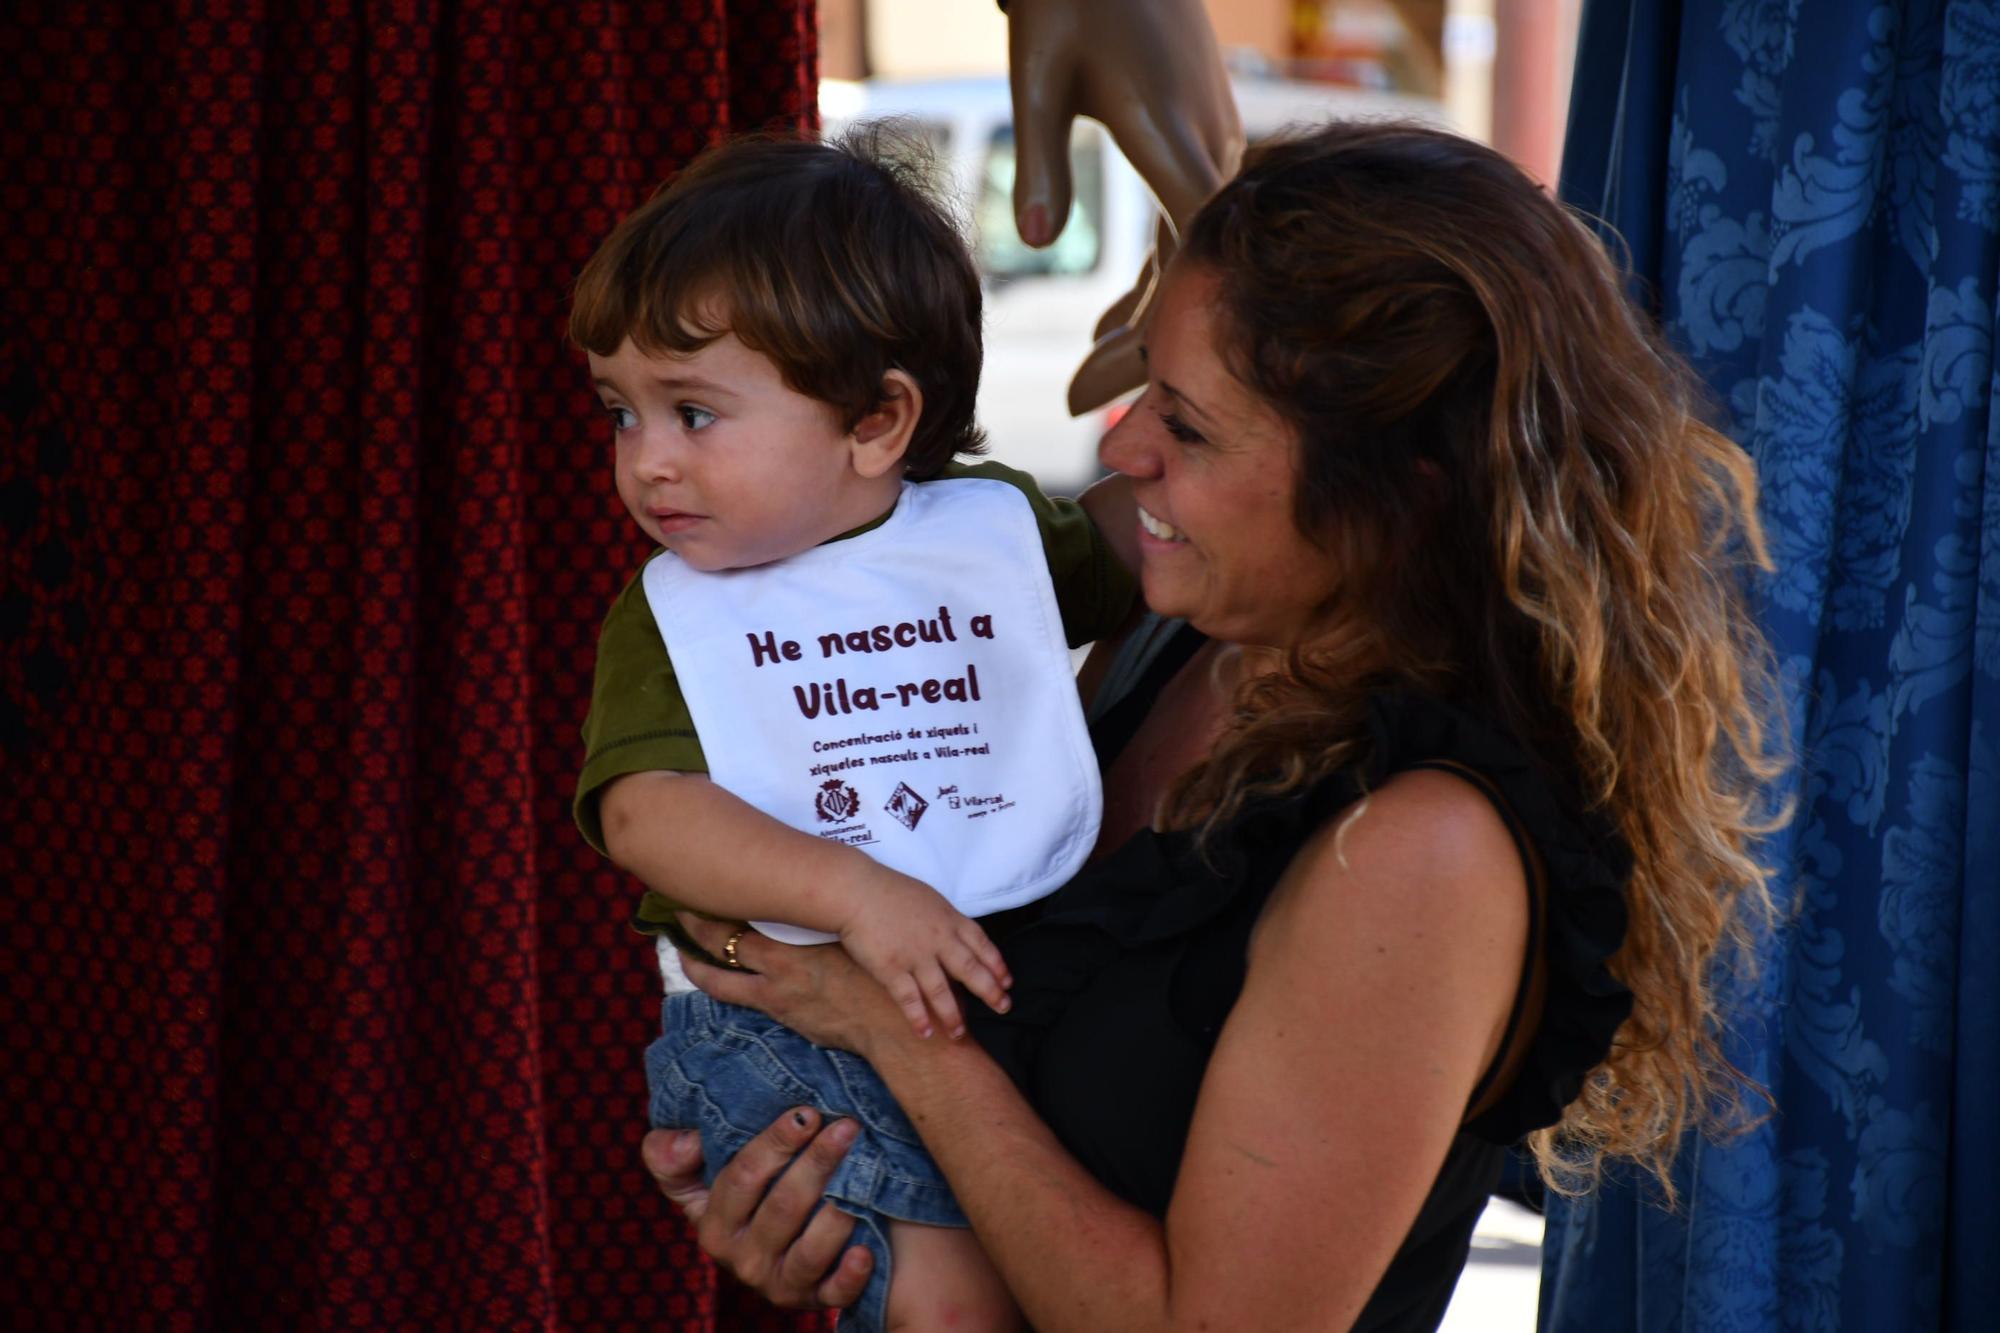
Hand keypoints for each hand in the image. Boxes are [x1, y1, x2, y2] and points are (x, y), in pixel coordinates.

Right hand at [641, 1113, 873, 1310]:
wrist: (784, 1244)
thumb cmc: (748, 1193)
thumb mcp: (697, 1175)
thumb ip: (672, 1154)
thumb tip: (688, 1142)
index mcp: (714, 1227)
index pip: (742, 1178)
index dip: (774, 1143)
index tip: (806, 1113)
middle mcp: (745, 1261)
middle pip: (783, 1207)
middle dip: (817, 1162)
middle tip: (847, 1127)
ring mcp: (781, 1284)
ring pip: (810, 1249)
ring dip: (838, 1211)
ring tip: (863, 1175)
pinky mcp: (816, 1300)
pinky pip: (834, 1293)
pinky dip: (850, 1276)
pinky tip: (865, 1251)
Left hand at [679, 912, 907, 1055]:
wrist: (890, 1024)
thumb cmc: (877, 973)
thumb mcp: (848, 937)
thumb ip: (820, 922)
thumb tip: (805, 900)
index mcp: (794, 945)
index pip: (738, 922)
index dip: (710, 910)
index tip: (693, 894)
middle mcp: (777, 970)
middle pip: (720, 946)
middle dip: (694, 930)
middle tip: (676, 915)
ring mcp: (775, 997)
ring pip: (721, 982)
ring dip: (699, 967)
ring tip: (683, 956)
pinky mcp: (783, 1016)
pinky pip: (745, 1001)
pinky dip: (729, 988)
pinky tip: (724, 980)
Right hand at [836, 871, 1012, 1039]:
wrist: (856, 891)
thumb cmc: (890, 891)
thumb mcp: (929, 899)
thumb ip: (946, 920)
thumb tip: (959, 936)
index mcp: (948, 919)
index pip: (981, 944)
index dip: (996, 964)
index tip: (1007, 982)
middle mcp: (937, 939)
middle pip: (970, 969)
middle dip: (990, 991)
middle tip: (1003, 1008)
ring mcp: (915, 956)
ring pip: (941, 991)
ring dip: (953, 1015)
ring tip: (959, 1034)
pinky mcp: (891, 969)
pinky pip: (909, 998)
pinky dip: (918, 1017)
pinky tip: (925, 1033)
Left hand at [1005, 0, 1243, 411]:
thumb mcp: (1039, 71)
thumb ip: (1040, 158)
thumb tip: (1036, 239)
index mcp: (1175, 141)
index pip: (1181, 264)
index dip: (1150, 335)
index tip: (1098, 389)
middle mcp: (1210, 149)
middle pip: (1192, 278)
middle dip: (1143, 352)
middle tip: (1081, 412)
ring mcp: (1214, 144)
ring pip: (1191, 259)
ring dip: (1147, 321)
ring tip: (1091, 382)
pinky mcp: (1202, 138)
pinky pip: (1185, 230)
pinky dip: (1152, 281)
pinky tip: (1113, 323)